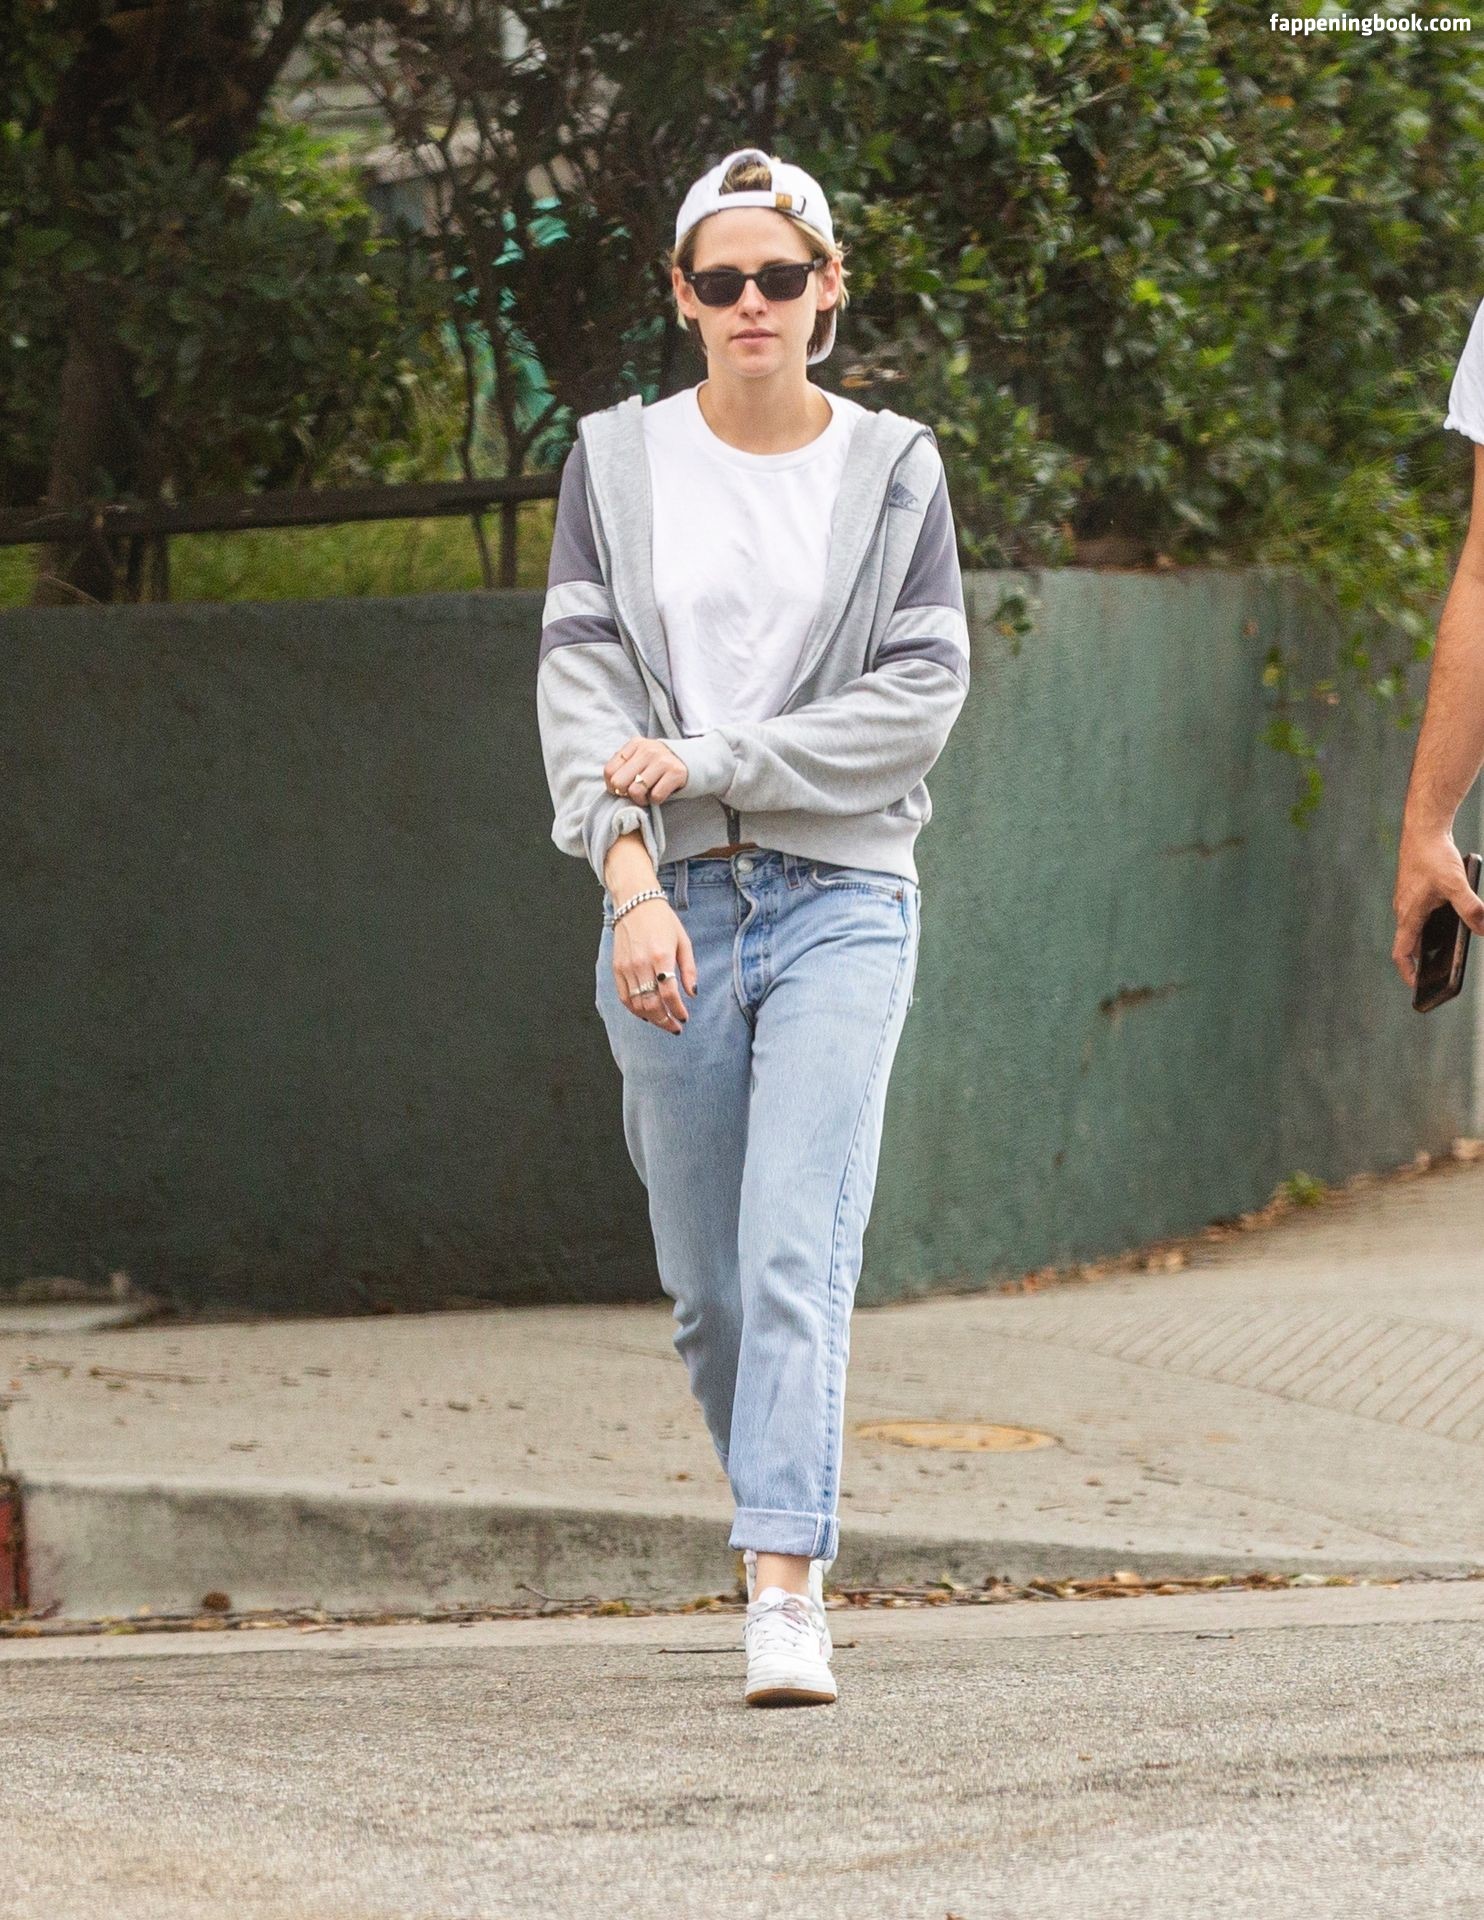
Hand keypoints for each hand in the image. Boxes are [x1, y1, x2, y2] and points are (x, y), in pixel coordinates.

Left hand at [605, 736, 689, 806]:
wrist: (694, 760)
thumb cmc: (660, 764)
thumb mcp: (641, 757)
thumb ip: (625, 766)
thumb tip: (612, 787)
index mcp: (635, 744)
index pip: (609, 771)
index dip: (612, 786)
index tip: (623, 789)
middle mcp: (648, 750)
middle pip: (619, 782)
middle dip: (625, 794)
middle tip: (636, 794)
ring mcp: (662, 760)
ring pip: (635, 791)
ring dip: (641, 800)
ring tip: (648, 795)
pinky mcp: (676, 773)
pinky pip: (655, 796)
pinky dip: (656, 801)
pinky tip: (661, 794)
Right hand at [612, 898, 697, 1031]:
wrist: (635, 902)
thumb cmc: (663, 920)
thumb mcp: (683, 941)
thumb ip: (688, 969)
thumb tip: (692, 993)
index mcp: (661, 955)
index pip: (669, 994)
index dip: (677, 1010)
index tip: (684, 1017)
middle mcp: (642, 963)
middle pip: (652, 1004)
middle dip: (665, 1021)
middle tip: (675, 1028)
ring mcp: (627, 967)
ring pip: (637, 1004)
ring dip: (651, 1018)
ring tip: (663, 1022)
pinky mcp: (617, 968)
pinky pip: (624, 997)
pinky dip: (634, 1010)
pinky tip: (645, 1014)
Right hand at [1392, 825, 1483, 987]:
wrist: (1423, 828)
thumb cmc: (1434, 855)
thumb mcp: (1457, 885)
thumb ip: (1472, 909)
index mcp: (1409, 915)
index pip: (1402, 953)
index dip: (1409, 972)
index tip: (1418, 986)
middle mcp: (1404, 909)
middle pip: (1411, 943)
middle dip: (1424, 959)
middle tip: (1439, 973)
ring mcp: (1408, 899)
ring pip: (1417, 927)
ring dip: (1430, 940)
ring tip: (1449, 946)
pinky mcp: (1416, 889)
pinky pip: (1423, 913)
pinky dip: (1434, 921)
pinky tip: (1452, 915)